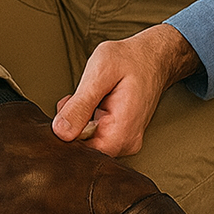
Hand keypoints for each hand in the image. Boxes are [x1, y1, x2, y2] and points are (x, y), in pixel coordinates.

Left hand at [52, 24, 199, 157]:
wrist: (153, 57)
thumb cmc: (130, 60)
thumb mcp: (100, 73)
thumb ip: (80, 104)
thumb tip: (60, 132)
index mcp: (123, 131)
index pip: (83, 155)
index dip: (66, 138)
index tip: (64, 114)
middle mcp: (126, 142)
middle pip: (84, 149)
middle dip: (71, 126)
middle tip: (73, 100)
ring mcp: (125, 141)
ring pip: (87, 142)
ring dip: (78, 122)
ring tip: (86, 98)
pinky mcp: (121, 136)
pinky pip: (95, 136)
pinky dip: (86, 121)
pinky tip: (91, 104)